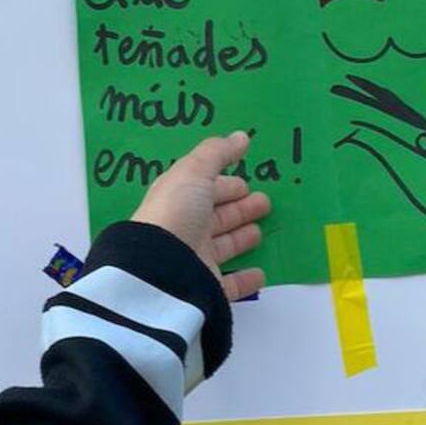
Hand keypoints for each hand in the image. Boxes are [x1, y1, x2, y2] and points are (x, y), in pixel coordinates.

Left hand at [131, 132, 270, 300]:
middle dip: (238, 208)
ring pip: (222, 247)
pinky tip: (260, 273)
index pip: (204, 190)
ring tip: (260, 232)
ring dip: (241, 238)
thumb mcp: (194, 173)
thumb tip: (241, 136)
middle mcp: (184, 229)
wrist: (161, 268)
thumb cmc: (176, 213)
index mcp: (178, 200)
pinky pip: (229, 284)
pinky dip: (245, 279)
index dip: (224, 185)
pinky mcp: (205, 288)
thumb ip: (217, 154)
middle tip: (264, 203)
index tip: (246, 184)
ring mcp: (194, 260)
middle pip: (215, 217)